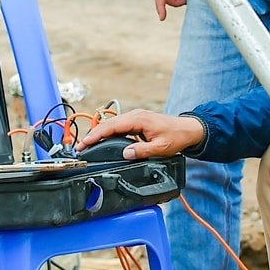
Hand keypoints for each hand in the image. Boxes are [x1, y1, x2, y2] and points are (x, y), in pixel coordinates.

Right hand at [74, 109, 202, 160]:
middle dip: (93, 134)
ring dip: (100, 133)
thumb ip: (142, 151)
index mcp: (139, 120)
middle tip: (80, 147)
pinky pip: (119, 125)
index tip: (85, 143)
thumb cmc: (177, 137)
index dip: (96, 135)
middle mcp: (135, 115)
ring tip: (88, 144)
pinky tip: (103, 139)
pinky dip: (108, 132)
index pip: (112, 127)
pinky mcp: (138, 121)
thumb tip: (125, 154)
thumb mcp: (160, 148)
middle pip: (108, 124)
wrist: (188, 129)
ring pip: (113, 124)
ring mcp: (136, 117)